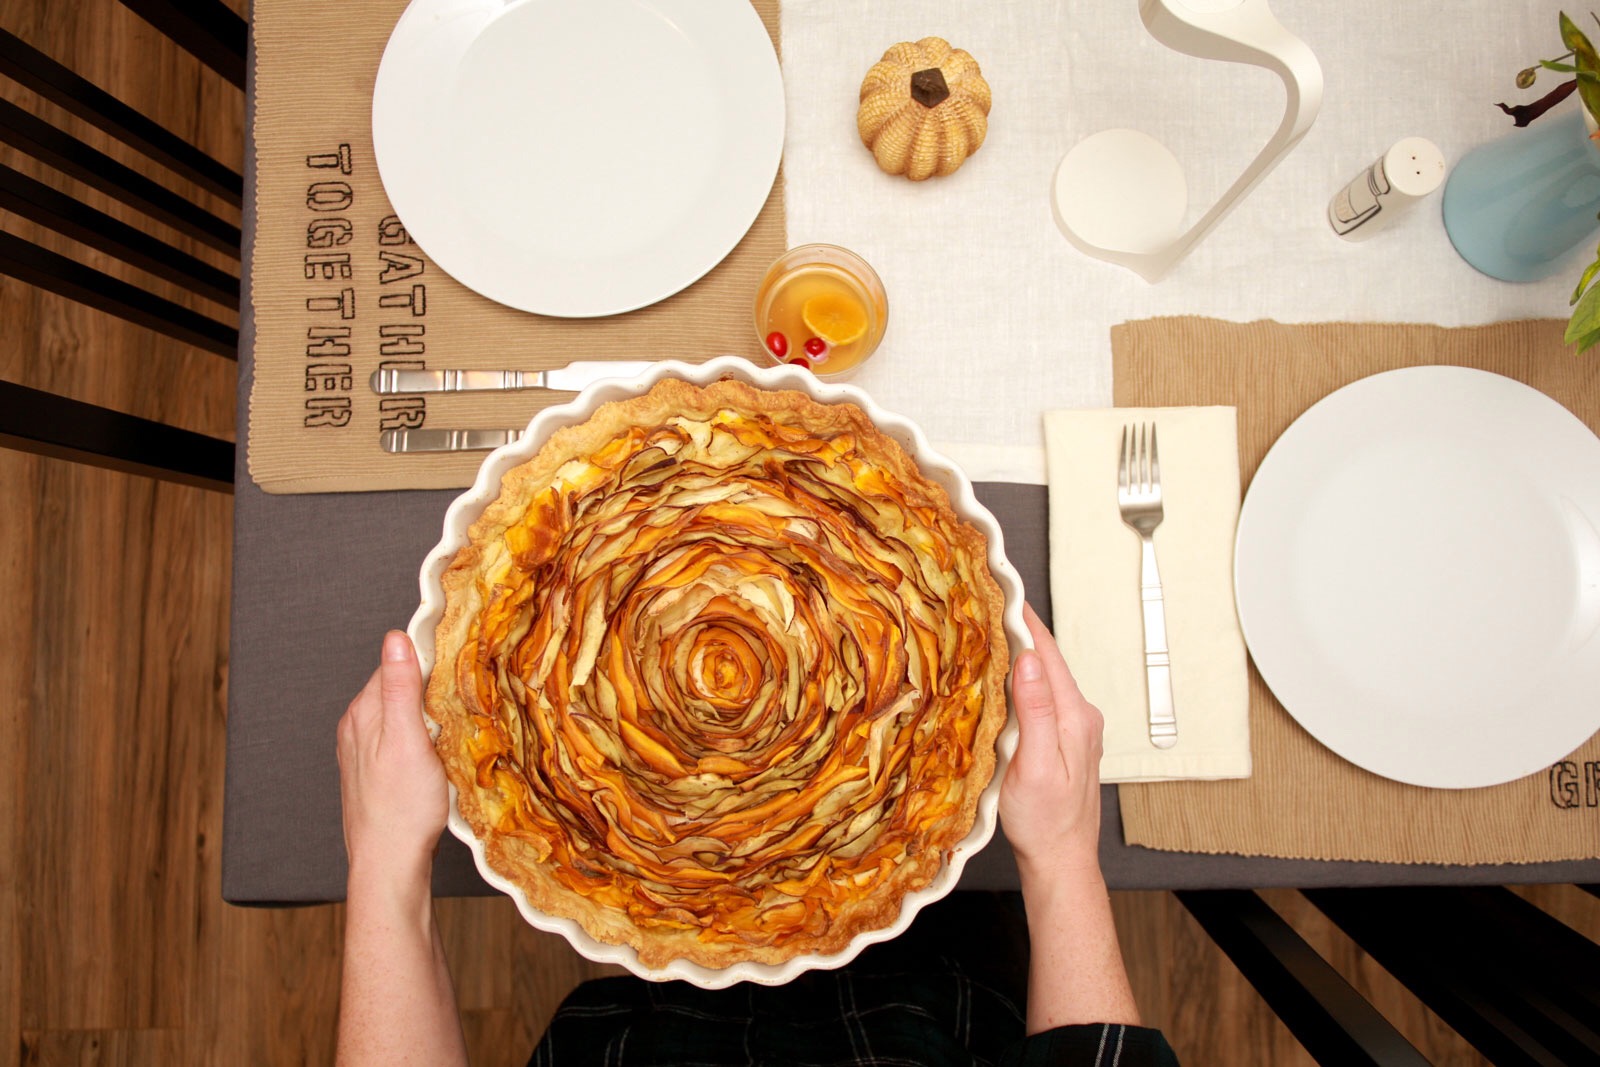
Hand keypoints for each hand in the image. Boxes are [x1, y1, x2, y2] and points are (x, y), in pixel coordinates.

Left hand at [336, 631, 448, 881]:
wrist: (389, 865)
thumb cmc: (402, 808)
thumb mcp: (408, 740)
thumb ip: (401, 689)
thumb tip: (395, 638)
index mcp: (363, 714)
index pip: (394, 663)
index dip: (426, 655)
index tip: (459, 653)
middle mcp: (356, 727)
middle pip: (395, 686)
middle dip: (426, 680)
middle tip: (465, 681)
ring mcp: (362, 750)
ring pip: (397, 712)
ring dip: (423, 707)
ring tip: (454, 710)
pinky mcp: (373, 770)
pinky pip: (397, 734)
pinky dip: (418, 730)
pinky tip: (436, 742)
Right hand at [998, 603, 1106, 888]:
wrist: (1062, 860)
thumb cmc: (1046, 822)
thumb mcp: (1037, 766)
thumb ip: (1036, 712)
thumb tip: (1027, 661)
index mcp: (1075, 716)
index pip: (1046, 653)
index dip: (1023, 620)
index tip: (1002, 590)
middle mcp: (1080, 715)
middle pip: (1046, 660)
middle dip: (1018, 629)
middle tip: (986, 602)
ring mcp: (1074, 727)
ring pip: (1043, 677)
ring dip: (1019, 652)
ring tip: (989, 629)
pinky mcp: (1065, 739)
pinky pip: (1042, 696)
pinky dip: (1021, 678)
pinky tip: (1002, 677)